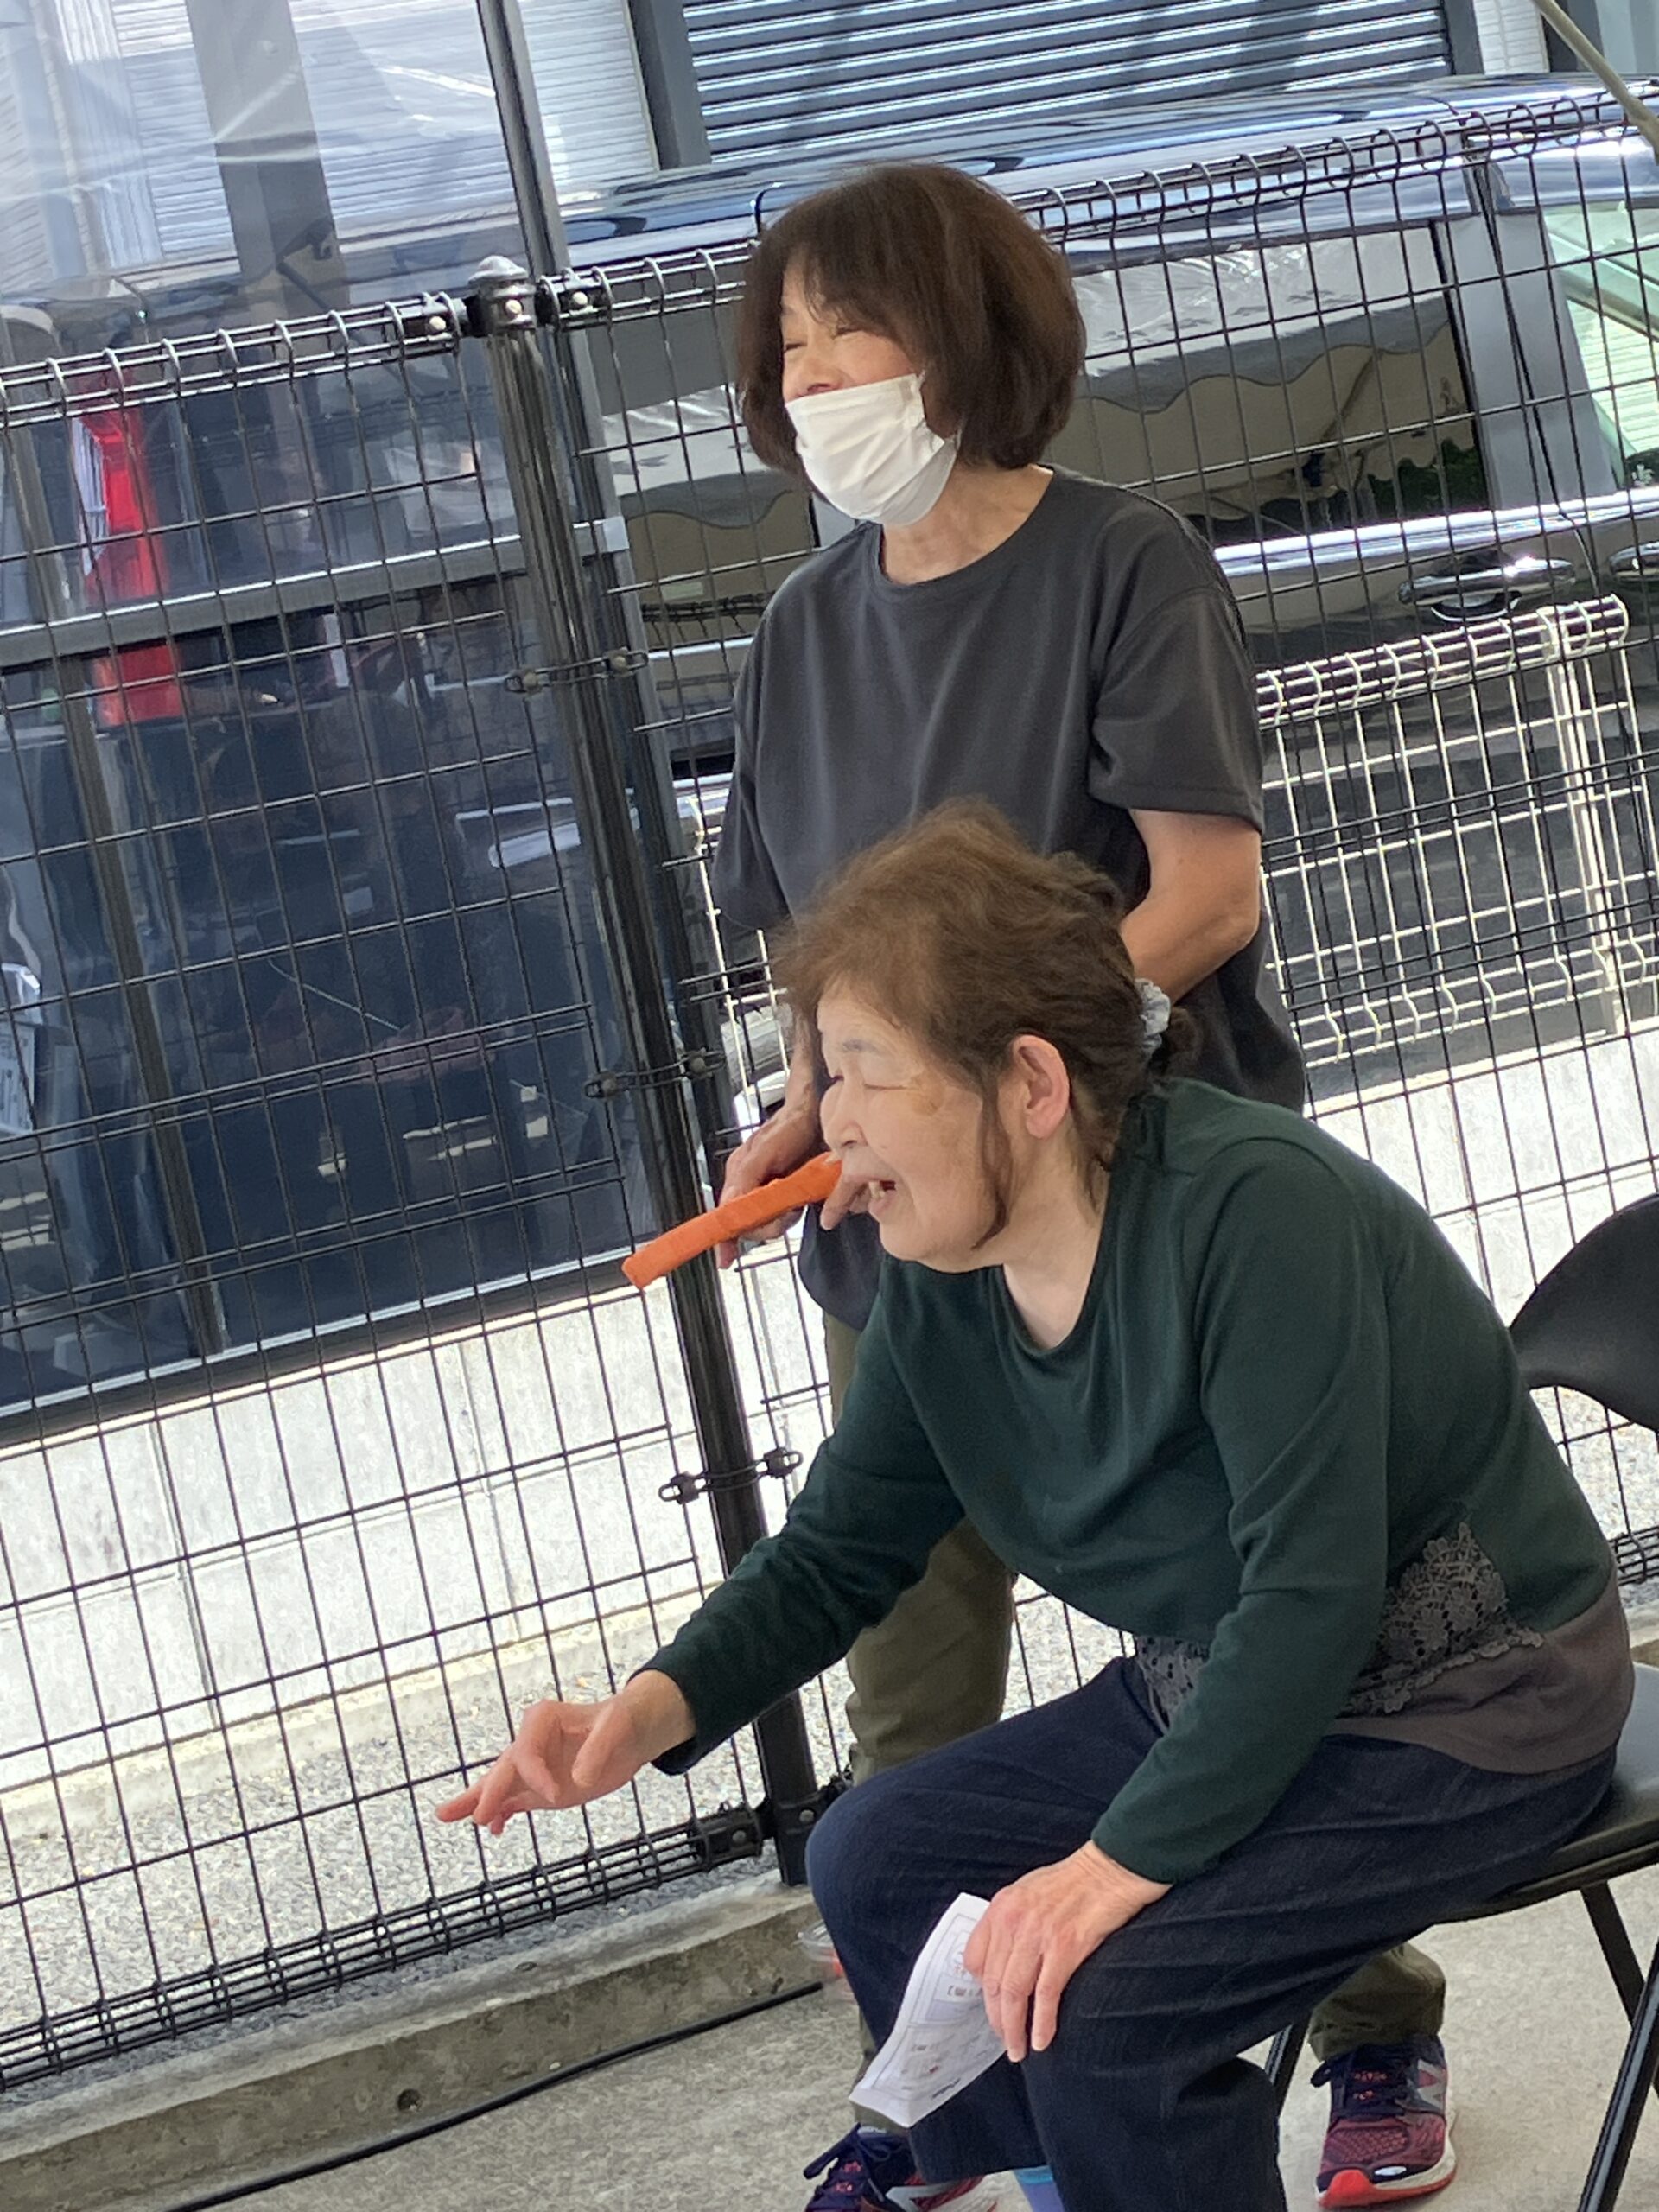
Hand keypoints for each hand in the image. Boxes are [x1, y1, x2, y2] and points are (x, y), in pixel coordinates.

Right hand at [434, 1671, 693, 1835]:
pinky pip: (515, 1800)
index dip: (535, 1775)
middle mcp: (531, 1742)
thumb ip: (598, 1750)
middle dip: (488, 1792)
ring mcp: (533, 1766)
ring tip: (444, 1816)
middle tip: (477, 1816)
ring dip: (476, 1801)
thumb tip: (580, 1779)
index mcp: (543, 1719)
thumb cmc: (622, 1721)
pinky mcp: (540, 1786)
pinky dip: (502, 1813)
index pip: (526, 1752)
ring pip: (498, 1785)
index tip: (554, 1795)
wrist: (631, 1732)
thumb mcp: (616, 1728)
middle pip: (504, 1768)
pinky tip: (493, 1828)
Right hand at [715, 1098, 820, 1265]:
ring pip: (768, 1221)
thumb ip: (745, 1178)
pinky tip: (798, 1204)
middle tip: (789, 1213)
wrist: (817, 1110)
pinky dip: (789, 1213)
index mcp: (738, 1174)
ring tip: (796, 1205)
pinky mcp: (787, 1190)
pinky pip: (781, 1212)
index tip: (724, 1258)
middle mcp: (749, 1183)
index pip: (726, 1213)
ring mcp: (768, 1188)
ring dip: (782, 1219)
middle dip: (768, 1224)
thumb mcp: (765, 1150)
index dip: (724, 1236)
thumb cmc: (790, 1125)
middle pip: (749, 1223)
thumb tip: (728, 1205)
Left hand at [963, 1846, 1168, 2061]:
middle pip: (992, 1982)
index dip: (979, 1989)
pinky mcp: (1066, 1947)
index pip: (973, 1958)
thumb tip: (1003, 1958)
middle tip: (1004, 2039)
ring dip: (1014, 2029)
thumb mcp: (1029, 1891)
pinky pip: (1046, 1994)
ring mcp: (1038, 1934)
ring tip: (1018, 2048)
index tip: (989, 2006)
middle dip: (996, 2019)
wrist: (1112, 1869)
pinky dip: (1042, 2023)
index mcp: (1002, 1906)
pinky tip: (1042, 2039)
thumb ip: (1012, 1921)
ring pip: (1014, 1993)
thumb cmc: (1076, 1880)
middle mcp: (1014, 1921)